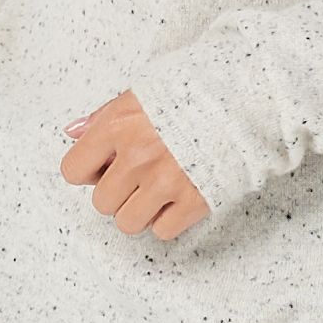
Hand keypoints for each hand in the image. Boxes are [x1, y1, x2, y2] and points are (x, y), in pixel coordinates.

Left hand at [59, 89, 209, 239]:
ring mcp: (166, 181)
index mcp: (119, 125)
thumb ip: (105, 115)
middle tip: (138, 177)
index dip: (87, 171)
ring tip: (157, 191)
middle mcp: (138, 155)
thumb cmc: (196, 91)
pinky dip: (169, 220)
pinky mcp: (195, 201)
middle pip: (101, 202)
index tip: (103, 167)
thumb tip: (73, 132)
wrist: (249, 98)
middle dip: (117, 193)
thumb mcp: (144, 91)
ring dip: (140, 211)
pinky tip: (179, 198)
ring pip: (128, 223)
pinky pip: (163, 231)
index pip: (73, 170)